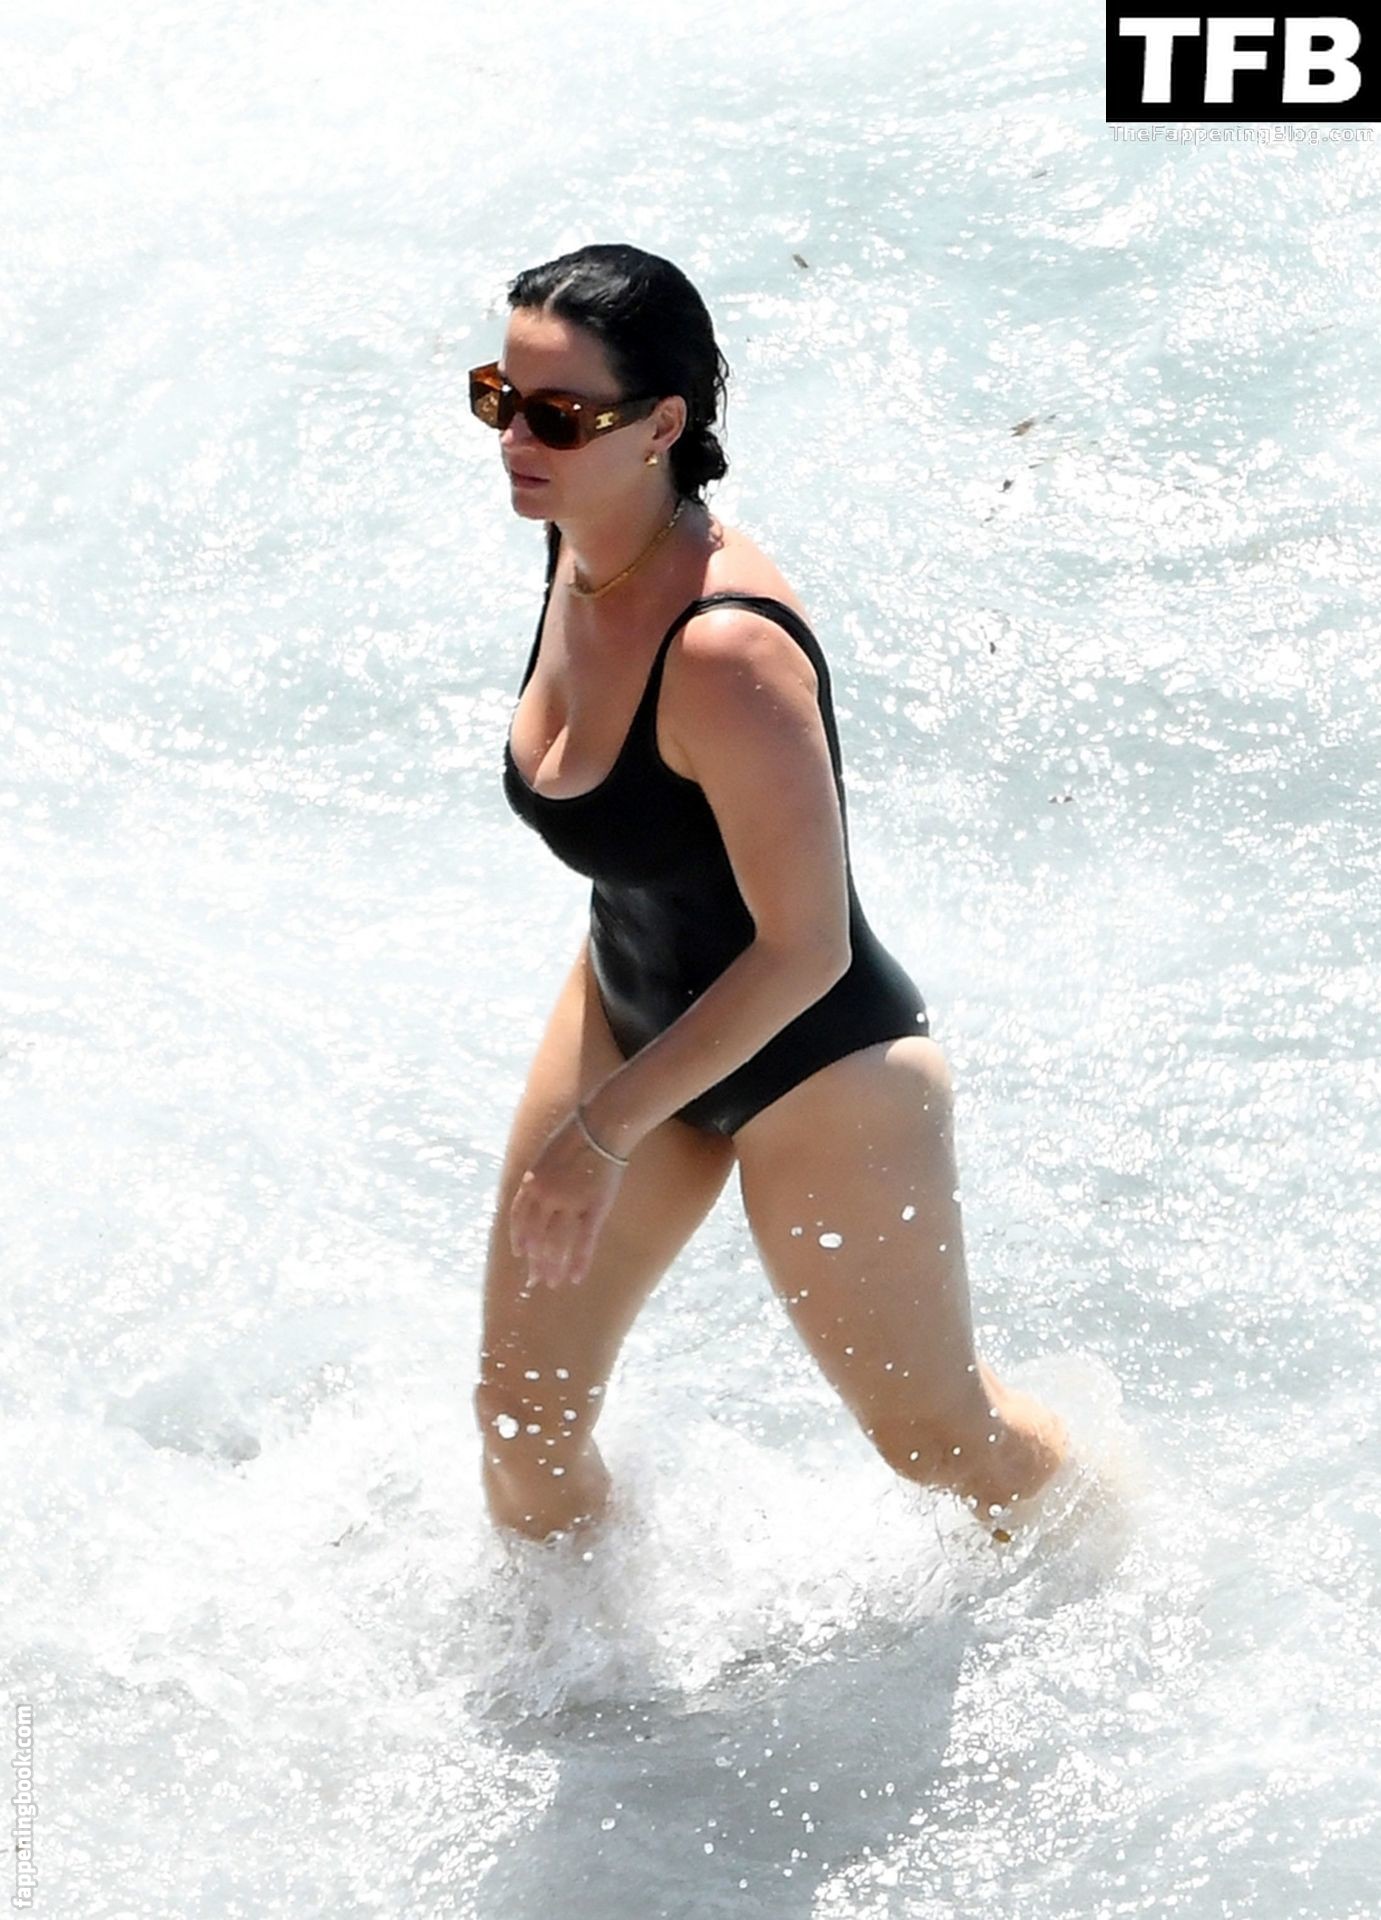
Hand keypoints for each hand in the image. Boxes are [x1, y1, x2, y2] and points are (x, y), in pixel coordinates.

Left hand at [509, 1108, 627, 1289]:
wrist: (602, 1125)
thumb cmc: (579, 1133)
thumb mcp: (548, 1152)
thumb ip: (540, 1174)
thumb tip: (535, 1186)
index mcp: (532, 1181)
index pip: (519, 1217)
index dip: (519, 1237)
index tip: (520, 1254)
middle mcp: (545, 1196)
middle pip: (535, 1235)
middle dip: (534, 1260)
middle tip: (534, 1280)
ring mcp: (569, 1203)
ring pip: (556, 1243)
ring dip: (553, 1266)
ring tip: (552, 1283)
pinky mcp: (594, 1208)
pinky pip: (584, 1241)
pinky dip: (579, 1261)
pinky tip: (576, 1277)